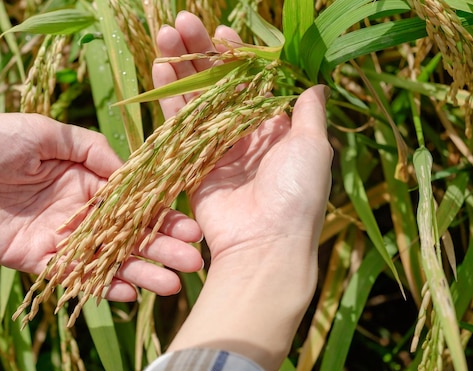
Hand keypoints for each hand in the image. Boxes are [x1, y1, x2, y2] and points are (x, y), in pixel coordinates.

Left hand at [0, 113, 202, 300]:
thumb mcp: (48, 132)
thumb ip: (91, 150)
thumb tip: (130, 172)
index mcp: (84, 179)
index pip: (132, 202)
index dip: (161, 215)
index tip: (190, 228)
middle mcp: (77, 211)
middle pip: (127, 235)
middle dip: (160, 248)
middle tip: (192, 264)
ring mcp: (57, 238)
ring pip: (106, 259)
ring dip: (139, 272)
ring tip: (171, 285)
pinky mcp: (34, 259)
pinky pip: (72, 276)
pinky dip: (99, 285)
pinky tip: (128, 293)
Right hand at [153, 12, 331, 370]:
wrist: (266, 245)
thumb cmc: (297, 195)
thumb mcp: (314, 146)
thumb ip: (308, 111)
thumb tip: (314, 80)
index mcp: (275, 128)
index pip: (252, 81)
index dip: (237, 56)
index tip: (224, 34)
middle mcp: (244, 134)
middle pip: (218, 84)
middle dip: (201, 53)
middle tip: (182, 22)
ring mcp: (216, 149)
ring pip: (194, 99)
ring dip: (180, 67)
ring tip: (165, 34)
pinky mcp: (192, 165)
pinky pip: (177, 126)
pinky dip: (168, 99)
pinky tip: (158, 68)